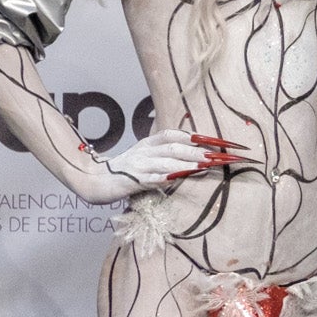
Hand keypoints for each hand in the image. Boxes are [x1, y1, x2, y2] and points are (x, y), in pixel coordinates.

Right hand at [74, 129, 246, 203]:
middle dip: (200, 151)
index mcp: (149, 143)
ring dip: (188, 163)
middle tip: (222, 157)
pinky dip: (167, 177)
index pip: (177, 135)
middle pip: (175, 147)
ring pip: (166, 161)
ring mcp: (138, 165)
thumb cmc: (125, 172)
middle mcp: (144, 151)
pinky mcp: (131, 181)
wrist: (93, 181)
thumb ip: (169, 157)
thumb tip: (201, 158)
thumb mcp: (147, 158)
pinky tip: (181, 177)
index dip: (200, 137)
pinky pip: (152, 177)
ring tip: (207, 166)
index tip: (223, 142)